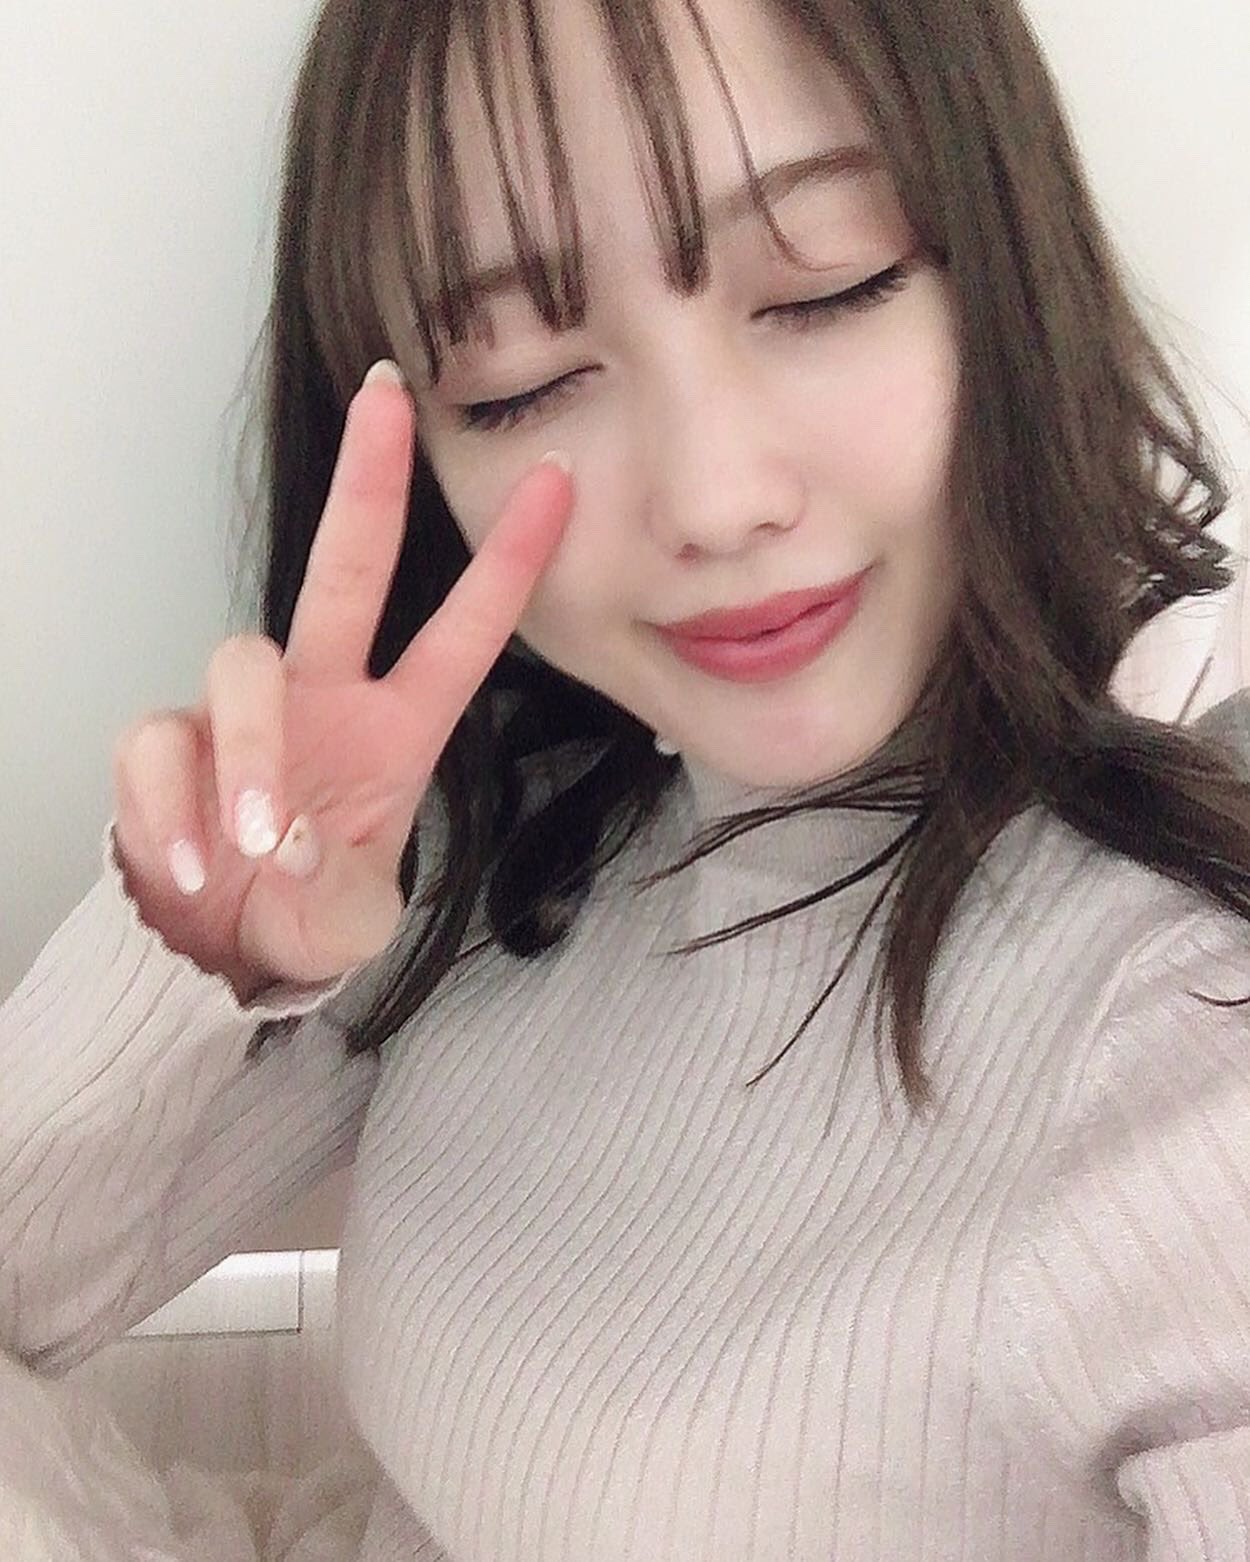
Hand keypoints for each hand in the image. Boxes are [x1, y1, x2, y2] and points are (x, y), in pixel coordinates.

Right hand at [111, 364, 572, 999]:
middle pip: (345, 567)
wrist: (214, 948)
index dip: (510, 562)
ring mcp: (243, 710)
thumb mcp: (350, 923)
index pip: (463, 633)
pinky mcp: (165, 741)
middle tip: (385, 401)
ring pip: (241, 662)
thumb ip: (340, 895)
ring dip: (250, 753)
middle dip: (370, 483)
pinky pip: (157, 741)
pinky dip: (171, 806)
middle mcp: (324, 696)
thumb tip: (290, 845)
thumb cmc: (301, 914)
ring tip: (258, 845)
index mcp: (398, 728)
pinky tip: (191, 866)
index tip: (557, 479)